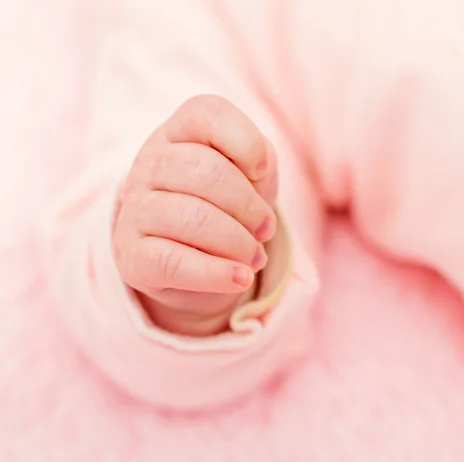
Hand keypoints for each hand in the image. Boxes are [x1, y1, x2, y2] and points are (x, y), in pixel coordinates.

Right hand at [112, 95, 277, 336]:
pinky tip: (239, 278)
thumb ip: (259, 162)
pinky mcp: (131, 254)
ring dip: (238, 243)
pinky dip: (215, 273)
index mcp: (180, 131)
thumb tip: (256, 179)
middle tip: (266, 229)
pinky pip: (173, 262)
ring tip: (254, 257)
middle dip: (248, 206)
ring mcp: (135, 208)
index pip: (208, 115)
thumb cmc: (227, 203)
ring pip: (192, 218)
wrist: (190, 253)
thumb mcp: (250, 174)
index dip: (246, 141)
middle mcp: (150, 162)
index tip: (262, 170)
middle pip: (205, 171)